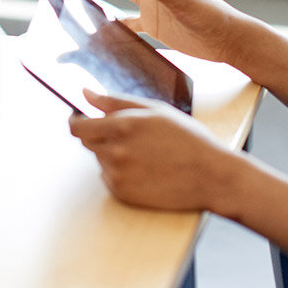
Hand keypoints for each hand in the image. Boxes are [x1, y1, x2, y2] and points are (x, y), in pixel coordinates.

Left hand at [69, 89, 230, 210]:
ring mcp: (118, 175)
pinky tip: (146, 170)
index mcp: (122, 126)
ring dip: (113, 154)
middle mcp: (115, 152)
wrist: (211, 176)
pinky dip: (121, 173)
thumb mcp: (154, 110)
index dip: (76, 121)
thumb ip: (115, 101)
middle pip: (87, 143)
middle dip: (100, 136)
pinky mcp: (123, 194)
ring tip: (146, 154)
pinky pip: (109, 179)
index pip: (77, 127)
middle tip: (130, 136)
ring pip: (100, 160)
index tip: (81, 119)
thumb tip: (85, 93)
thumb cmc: (187, 138)